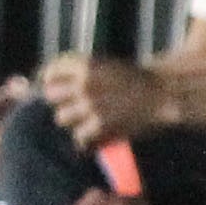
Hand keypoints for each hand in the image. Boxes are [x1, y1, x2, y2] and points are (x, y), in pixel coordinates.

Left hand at [42, 50, 163, 150]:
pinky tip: (93, 137)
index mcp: (84, 65)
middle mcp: (84, 84)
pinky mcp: (101, 126)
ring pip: (61, 117)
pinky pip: (78, 137)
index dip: (49, 81)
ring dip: (72, 120)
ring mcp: (91, 106)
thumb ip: (75, 72)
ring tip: (87, 121)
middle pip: (50, 96)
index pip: (49, 74)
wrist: (162, 93)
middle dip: (60, 101)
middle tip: (72, 105)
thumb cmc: (132, 79)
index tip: (53, 87)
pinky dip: (84, 139)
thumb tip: (42, 83)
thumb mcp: (102, 66)